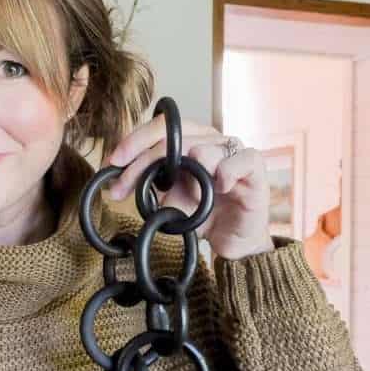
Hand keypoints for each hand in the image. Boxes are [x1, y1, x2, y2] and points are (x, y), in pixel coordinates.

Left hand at [102, 113, 274, 259]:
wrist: (233, 243)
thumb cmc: (205, 215)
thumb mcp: (169, 200)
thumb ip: (150, 186)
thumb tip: (119, 181)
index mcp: (191, 142)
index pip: (162, 127)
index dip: (135, 140)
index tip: (113, 161)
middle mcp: (212, 141)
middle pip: (176, 136)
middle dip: (144, 161)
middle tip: (123, 186)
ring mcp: (234, 153)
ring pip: (205, 147)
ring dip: (187, 169)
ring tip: (182, 190)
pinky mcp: (256, 169)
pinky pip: (241, 161)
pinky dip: (226, 173)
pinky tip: (219, 187)